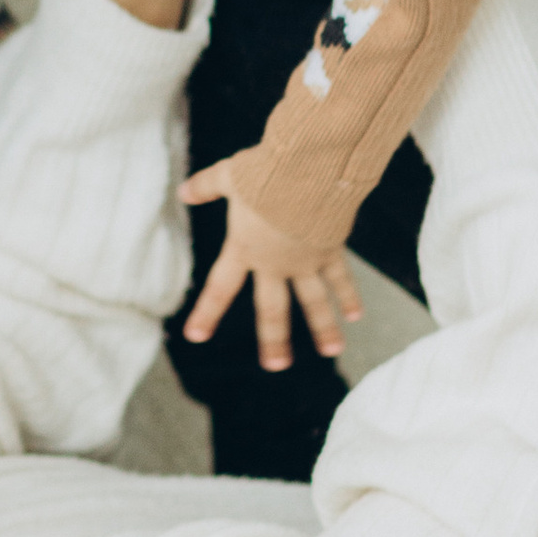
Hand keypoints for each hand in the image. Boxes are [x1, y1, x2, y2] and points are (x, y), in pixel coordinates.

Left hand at [177, 167, 362, 371]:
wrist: (308, 170)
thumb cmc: (265, 172)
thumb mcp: (229, 175)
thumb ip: (205, 186)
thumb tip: (182, 191)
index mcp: (244, 248)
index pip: (219, 287)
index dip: (207, 312)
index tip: (195, 336)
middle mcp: (274, 263)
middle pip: (272, 309)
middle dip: (272, 340)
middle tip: (275, 366)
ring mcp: (305, 260)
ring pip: (313, 302)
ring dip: (323, 328)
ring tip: (331, 351)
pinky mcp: (330, 250)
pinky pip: (341, 278)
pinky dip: (348, 296)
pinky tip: (355, 316)